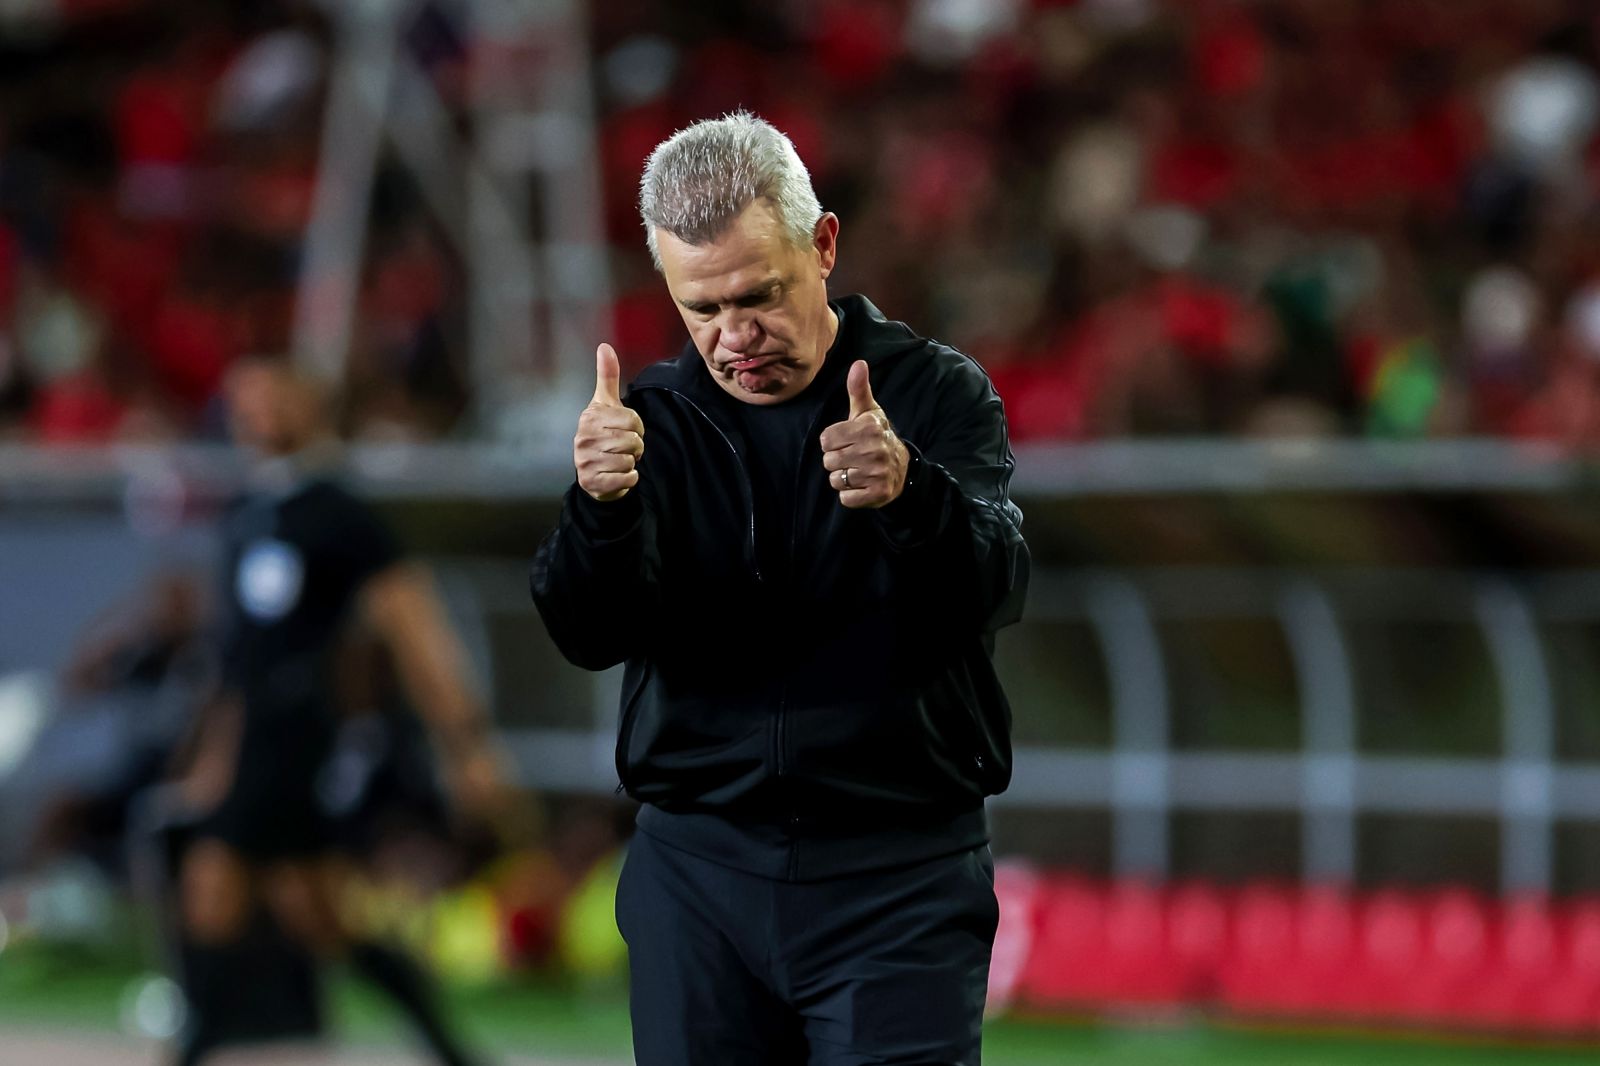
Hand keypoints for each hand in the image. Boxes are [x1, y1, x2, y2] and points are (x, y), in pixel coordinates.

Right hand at [575, 344, 644, 501]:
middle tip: (623, 448)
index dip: (637, 427)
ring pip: (630, 460)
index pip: (633, 421)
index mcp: (589, 417)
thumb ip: (607, 376)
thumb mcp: (605, 404)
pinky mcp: (592, 482)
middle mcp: (583, 438)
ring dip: (631, 463)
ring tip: (618, 460)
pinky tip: (617, 474)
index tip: (626, 430)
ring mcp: (585, 462)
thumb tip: (604, 346)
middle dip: (635, 447)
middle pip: (633, 441)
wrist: (594, 473)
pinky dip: (629, 479)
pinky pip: (627, 478)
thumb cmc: (603, 433)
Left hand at [821, 360, 907, 508]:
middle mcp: (874, 450)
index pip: (825, 440)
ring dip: (843, 479)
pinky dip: (850, 495)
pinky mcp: (878, 493)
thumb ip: (858, 389)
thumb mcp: (868, 412)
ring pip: (836, 480)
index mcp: (868, 428)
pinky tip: (862, 485)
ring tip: (858, 471)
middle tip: (853, 458)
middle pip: (828, 461)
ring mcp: (877, 473)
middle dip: (836, 461)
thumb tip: (858, 363)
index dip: (833, 442)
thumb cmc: (877, 436)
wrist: (903, 469)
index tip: (847, 441)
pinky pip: (846, 498)